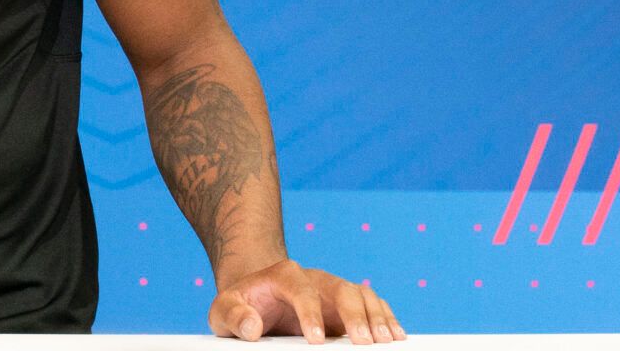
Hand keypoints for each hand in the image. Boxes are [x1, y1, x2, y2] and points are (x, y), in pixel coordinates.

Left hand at [208, 259, 403, 343]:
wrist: (255, 297)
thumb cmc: (240, 306)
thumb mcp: (223, 310)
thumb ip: (233, 316)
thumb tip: (252, 328)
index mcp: (284, 275)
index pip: (301, 289)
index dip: (310, 313)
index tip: (315, 341)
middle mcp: (315, 278)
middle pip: (341, 288)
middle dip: (355, 316)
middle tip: (364, 343)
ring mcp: (334, 291)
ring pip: (362, 295)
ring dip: (377, 317)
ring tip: (387, 341)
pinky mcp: (347, 306)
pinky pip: (373, 306)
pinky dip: (386, 318)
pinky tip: (396, 336)